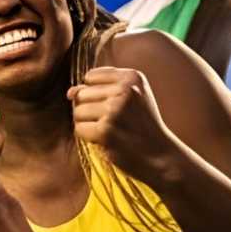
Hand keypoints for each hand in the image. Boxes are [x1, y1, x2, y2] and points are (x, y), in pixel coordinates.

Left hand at [68, 67, 177, 182]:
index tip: (116, 105)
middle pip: (81, 94)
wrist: (160, 155)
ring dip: (88, 124)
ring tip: (110, 129)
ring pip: (77, 112)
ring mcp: (115, 110)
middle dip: (90, 110)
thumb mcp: (129, 98)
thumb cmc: (141, 125)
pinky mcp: (105, 130)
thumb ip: (98, 89)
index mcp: (132, 77)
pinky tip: (106, 139)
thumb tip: (70, 92)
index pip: (91, 76)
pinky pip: (78, 129)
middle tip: (114, 121)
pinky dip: (88, 137)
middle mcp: (125, 90)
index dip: (96, 93)